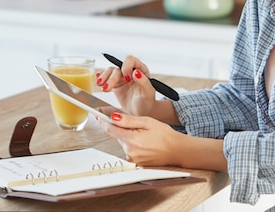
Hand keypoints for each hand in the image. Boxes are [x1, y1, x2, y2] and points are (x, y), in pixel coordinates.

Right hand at [96, 55, 156, 115]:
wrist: (142, 112)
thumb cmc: (147, 102)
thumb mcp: (148, 93)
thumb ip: (144, 82)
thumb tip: (136, 72)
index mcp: (141, 70)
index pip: (131, 61)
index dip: (126, 67)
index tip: (126, 79)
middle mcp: (131, 71)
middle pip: (118, 67)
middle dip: (111, 77)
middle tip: (107, 87)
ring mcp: (122, 77)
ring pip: (110, 72)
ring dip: (104, 78)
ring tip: (100, 85)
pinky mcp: (115, 83)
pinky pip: (106, 78)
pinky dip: (101, 79)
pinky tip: (98, 82)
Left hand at [97, 112, 227, 171]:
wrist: (177, 151)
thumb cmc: (166, 135)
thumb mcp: (148, 122)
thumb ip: (129, 120)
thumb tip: (112, 117)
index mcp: (132, 140)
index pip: (111, 129)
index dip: (103, 120)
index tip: (97, 113)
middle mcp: (129, 151)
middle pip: (117, 135)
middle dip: (121, 127)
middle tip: (133, 121)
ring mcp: (132, 158)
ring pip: (124, 141)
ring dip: (128, 135)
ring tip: (144, 132)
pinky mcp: (136, 162)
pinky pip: (129, 149)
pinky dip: (133, 142)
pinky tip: (145, 140)